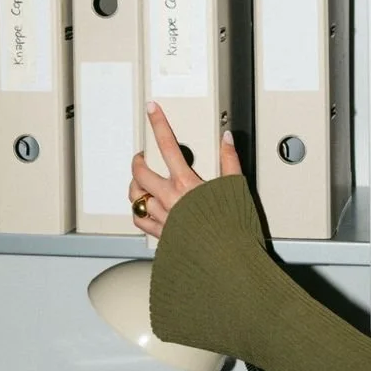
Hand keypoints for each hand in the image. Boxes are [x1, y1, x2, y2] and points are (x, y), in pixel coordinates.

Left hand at [128, 101, 242, 237]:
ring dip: (135, 185)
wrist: (226, 261)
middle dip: (138, 160)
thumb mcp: (235, 187)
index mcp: (186, 183)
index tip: (152, 109)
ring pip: (135, 196)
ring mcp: (162, 217)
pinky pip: (140, 220)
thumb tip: (226, 139)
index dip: (158, 123)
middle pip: (141, 171)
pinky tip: (142, 208)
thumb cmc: (233, 228)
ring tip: (139, 180)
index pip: (167, 144)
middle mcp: (169, 198)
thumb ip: (229, 160)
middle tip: (142, 156)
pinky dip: (138, 211)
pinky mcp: (161, 234)